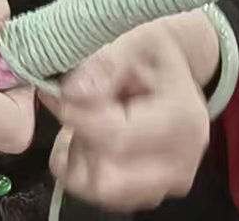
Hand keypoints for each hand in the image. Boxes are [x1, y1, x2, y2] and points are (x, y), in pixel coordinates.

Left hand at [42, 13, 220, 212]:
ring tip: (85, 123)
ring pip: (102, 191)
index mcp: (181, 119)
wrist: (175, 70)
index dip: (77, 118)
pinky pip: (103, 196)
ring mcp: (168, 182)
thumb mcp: (132, 42)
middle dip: (79, 143)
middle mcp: (180, 160)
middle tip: (74, 110)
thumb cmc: (153, 54)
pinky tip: (88, 140)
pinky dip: (85, 170)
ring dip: (79, 158)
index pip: (118, 137)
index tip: (56, 96)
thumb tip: (73, 92)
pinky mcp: (152, 192)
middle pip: (109, 177)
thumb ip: (103, 66)